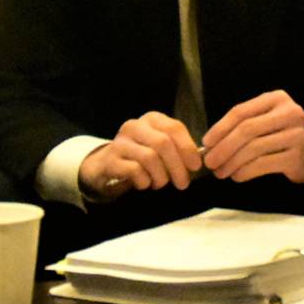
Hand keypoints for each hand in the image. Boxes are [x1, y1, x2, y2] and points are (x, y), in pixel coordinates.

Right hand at [80, 111, 200, 199]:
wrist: (106, 164)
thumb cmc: (140, 156)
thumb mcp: (159, 147)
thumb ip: (178, 149)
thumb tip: (197, 163)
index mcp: (151, 119)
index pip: (174, 128)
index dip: (188, 148)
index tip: (195, 166)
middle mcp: (134, 126)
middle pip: (163, 143)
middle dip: (177, 166)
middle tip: (183, 183)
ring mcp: (120, 142)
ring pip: (149, 157)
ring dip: (161, 176)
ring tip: (161, 184)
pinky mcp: (110, 159)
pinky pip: (134, 171)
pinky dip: (144, 181)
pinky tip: (145, 183)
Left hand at [202, 90, 303, 184]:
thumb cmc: (284, 134)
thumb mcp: (268, 119)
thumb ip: (243, 125)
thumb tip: (210, 144)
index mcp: (276, 99)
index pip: (241, 112)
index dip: (220, 128)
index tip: (206, 143)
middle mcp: (289, 113)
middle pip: (246, 130)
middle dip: (223, 148)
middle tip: (210, 163)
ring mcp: (296, 135)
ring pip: (253, 149)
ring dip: (231, 163)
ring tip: (221, 172)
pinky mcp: (297, 157)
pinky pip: (262, 165)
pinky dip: (245, 172)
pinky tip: (237, 176)